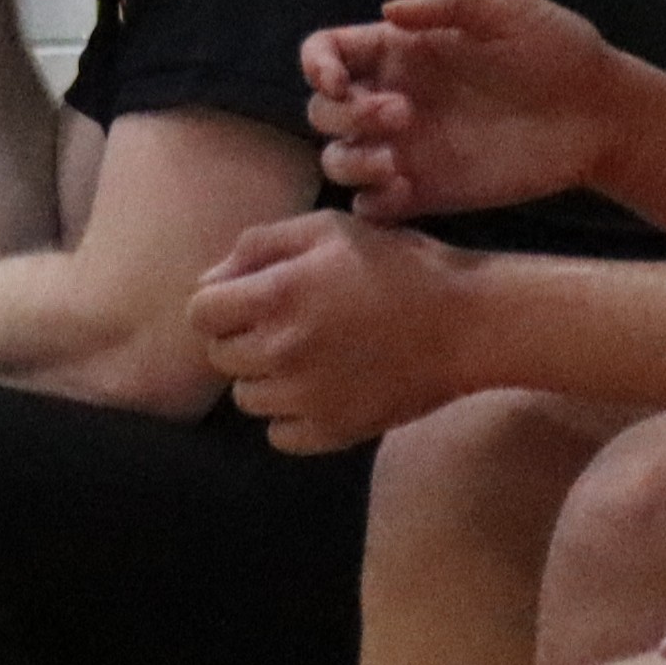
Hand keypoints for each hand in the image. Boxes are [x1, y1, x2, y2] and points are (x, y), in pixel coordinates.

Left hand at [186, 208, 473, 453]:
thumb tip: (211, 280)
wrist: (466, 322)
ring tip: (306, 356)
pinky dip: (289, 416)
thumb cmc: (397, 265)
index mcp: (275, 296)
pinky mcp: (332, 432)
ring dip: (264, 377)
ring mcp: (305, 398)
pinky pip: (278, 434)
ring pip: (246, 397)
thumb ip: (259, 246)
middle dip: (240, 337)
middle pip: (219, 356)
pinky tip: (318, 390)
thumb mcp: (327, 229)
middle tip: (283, 324)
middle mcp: (280, 351)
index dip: (218, 303)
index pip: (199, 313)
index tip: (246, 299)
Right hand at [308, 0, 627, 222]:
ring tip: (397, 163)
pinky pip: (373, 206)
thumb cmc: (557, 49)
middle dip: (345, 114)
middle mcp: (393, 98)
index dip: (317, 65)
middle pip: (321, 110)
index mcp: (401, 51)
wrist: (600, 113)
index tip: (340, 79)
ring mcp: (408, 148)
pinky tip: (407, 190)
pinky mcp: (427, 191)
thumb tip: (388, 10)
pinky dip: (372, 202)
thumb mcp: (508, 7)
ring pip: (337, 159)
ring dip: (351, 161)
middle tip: (404, 113)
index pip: (327, 53)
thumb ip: (448, 3)